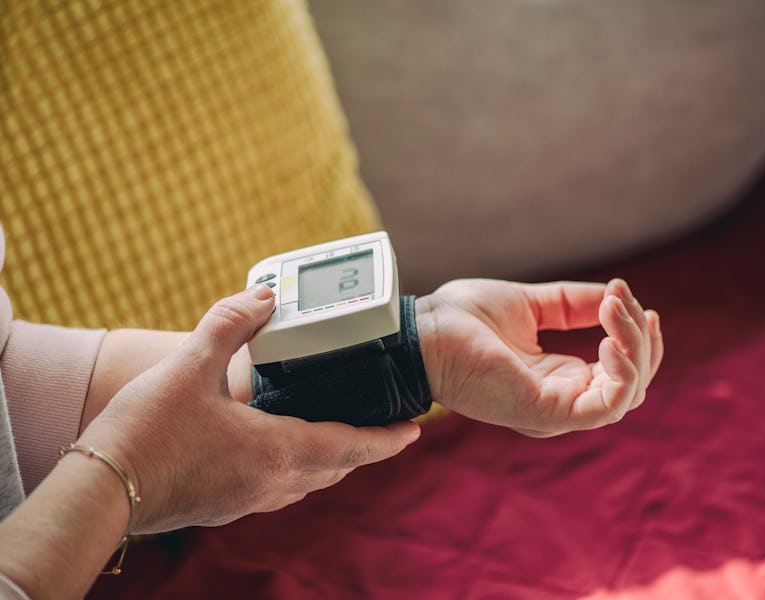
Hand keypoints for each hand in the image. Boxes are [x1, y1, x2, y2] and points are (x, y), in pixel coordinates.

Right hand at [78, 284, 419, 533]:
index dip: (387, 439)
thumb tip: (264, 296)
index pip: (351, 446)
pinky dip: (298, 471)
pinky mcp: (224, 507)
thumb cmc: (146, 431)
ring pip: (309, 483)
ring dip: (333, 462)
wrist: (99, 490)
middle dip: (364, 449)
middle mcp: (270, 482)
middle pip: (336, 468)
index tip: (415, 430)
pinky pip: (279, 490)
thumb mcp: (189, 366)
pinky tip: (280, 452)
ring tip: (340, 438)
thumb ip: (229, 324)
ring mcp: (247, 500)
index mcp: (275, 449)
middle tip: (382, 429)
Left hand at [415, 278, 662, 435]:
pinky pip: (606, 407)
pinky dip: (622, 373)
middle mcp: (559, 399)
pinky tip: (608, 339)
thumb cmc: (463, 317)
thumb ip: (574, 304)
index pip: (618, 371)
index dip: (635, 337)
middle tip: (623, 300)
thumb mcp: (532, 303)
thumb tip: (618, 295)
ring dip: (635, 349)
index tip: (627, 295)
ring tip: (616, 311)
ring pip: (627, 394)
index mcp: (556, 378)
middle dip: (640, 339)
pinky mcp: (545, 414)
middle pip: (631, 384)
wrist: (423, 329)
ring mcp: (553, 411)